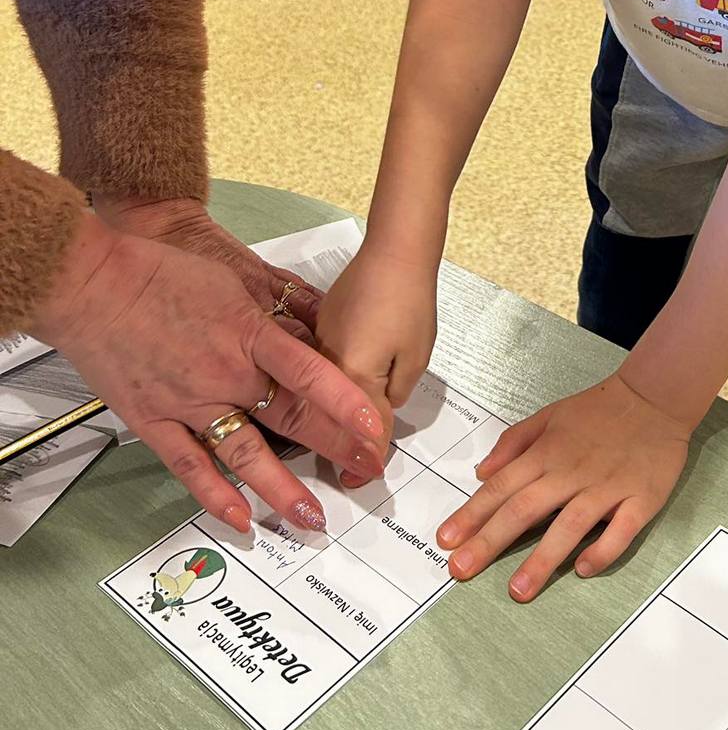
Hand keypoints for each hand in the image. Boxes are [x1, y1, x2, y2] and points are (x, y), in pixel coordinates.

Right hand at [31, 213, 385, 529]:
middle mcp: (225, 374)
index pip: (309, 374)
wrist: (94, 285)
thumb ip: (274, 311)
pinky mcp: (155, 422)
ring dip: (283, 489)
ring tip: (312, 517)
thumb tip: (314, 326)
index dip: (345, 403)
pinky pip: (191, 467)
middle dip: (334, 447)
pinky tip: (242, 520)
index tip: (374, 427)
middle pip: (291, 418)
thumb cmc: (162, 275)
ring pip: (247, 454)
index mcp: (249, 334)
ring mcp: (190, 403)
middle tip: (365, 470)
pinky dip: (217, 496)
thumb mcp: (233, 279)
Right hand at [316, 246, 437, 480]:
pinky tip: (330, 402)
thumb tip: (378, 421)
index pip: (357, 430)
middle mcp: (320, 364)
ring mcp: (313, 346)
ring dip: (325, 421)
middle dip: (338, 448)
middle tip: (351, 473)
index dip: (363, 458)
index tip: (364, 478)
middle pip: (326, 419)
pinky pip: (312, 373)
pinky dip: (322, 392)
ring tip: (337, 446)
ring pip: (313, 397)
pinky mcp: (315, 331)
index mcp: (347, 375)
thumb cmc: (409, 300)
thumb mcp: (414, 360)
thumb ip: (391, 398)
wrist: (393, 251)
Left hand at [436, 374, 690, 600]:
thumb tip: (481, 472)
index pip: (502, 487)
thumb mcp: (549, 415)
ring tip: (518, 591)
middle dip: (491, 541)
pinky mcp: (641, 499)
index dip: (473, 515)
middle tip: (461, 571)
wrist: (654, 398)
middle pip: (526, 509)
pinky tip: (583, 570)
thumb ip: (514, 442)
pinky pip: (621, 531)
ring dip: (542, 559)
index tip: (446, 541)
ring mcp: (607, 487)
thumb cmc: (598, 409)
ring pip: (570, 526)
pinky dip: (602, 550)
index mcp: (547, 452)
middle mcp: (572, 472)